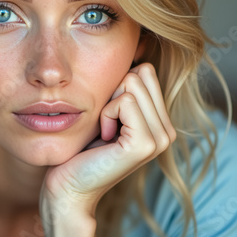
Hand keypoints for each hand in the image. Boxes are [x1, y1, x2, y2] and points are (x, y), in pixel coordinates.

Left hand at [39, 63, 176, 236]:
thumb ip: (124, 88)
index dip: (117, 86)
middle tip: (106, 123)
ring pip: (132, 83)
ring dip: (108, 104)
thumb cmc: (81, 148)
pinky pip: (123, 101)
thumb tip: (134, 49)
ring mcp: (161, 138)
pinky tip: (104, 137)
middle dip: (114, 92)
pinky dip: (106, 114)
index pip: (146, 70)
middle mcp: (167, 130)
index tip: (108, 116)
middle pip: (141, 72)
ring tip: (105, 132)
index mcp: (161, 122)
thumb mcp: (108, 112)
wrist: (69, 187)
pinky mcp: (145, 144)